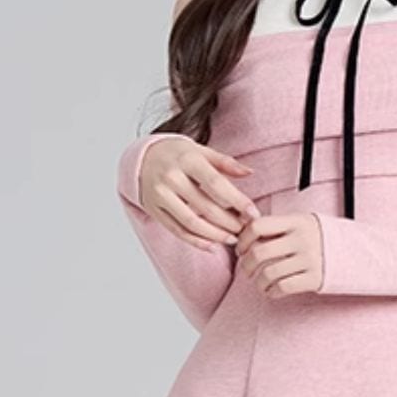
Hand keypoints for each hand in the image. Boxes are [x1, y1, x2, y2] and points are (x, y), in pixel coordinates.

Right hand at [140, 135, 260, 249]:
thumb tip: (249, 172)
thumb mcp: (200, 151)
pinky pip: (177, 230)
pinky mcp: (154, 209)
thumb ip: (225, 163)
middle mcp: (171, 177)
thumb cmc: (178, 154)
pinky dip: (196, 241)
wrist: (142, 157)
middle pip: (205, 206)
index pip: (216, 184)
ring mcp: (160, 195)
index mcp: (187, 159)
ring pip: (191, 222)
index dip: (237, 201)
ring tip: (232, 239)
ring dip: (215, 235)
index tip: (253, 214)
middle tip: (245, 230)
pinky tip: (212, 246)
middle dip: (229, 222)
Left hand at [235, 212, 324, 296]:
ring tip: (259, 283)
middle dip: (246, 265)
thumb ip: (278, 227)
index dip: (243, 239)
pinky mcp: (315, 278)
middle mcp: (302, 239)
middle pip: (259, 252)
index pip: (258, 226)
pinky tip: (272, 291)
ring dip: (258, 282)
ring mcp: (309, 259)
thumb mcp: (302, 223)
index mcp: (296, 221)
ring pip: (268, 274)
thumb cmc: (320, 238)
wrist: (356, 252)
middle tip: (247, 269)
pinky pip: (283, 287)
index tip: (242, 248)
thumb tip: (243, 233)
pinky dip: (271, 292)